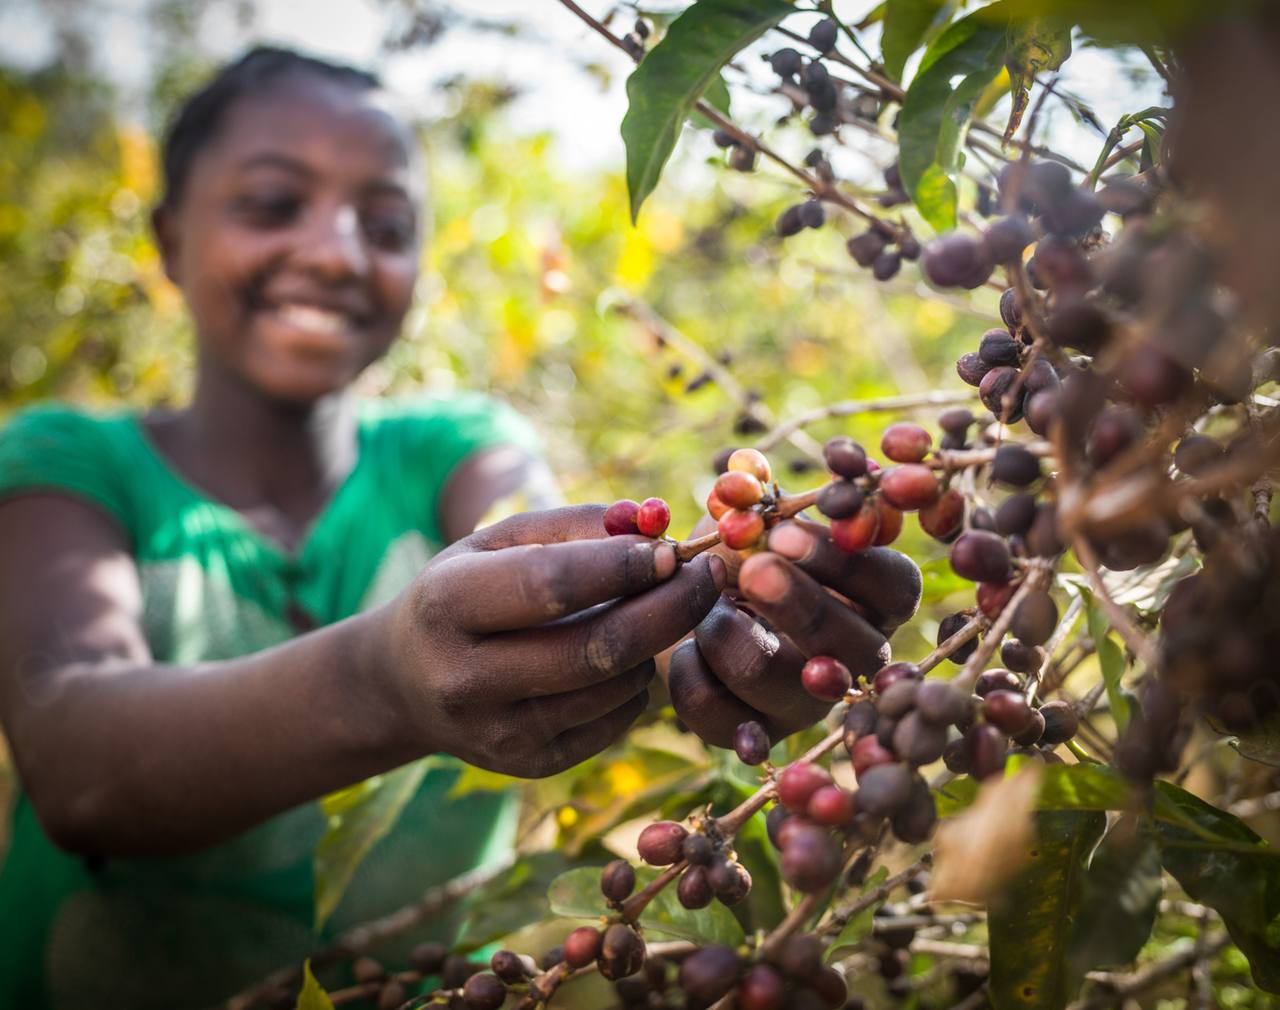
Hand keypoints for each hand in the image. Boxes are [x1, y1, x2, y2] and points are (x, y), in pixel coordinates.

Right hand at [381, 505, 724, 776]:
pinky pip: (613, 723)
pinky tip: (625, 657)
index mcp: (448, 605)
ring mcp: (496, 732)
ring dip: (655, 645)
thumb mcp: (498, 542)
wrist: (406, 681)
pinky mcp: (526, 765)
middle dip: (668, 608)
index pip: (551, 586)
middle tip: (708, 576)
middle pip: (596, 648)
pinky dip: (637, 684)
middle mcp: (465, 678)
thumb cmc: (466, 591)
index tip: (673, 549)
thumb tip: (657, 524)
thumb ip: (575, 526)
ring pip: (614, 688)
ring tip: (656, 611)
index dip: (623, 566)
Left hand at [668, 518, 920, 747]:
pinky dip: (687, 666)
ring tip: (705, 607)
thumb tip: (754, 518)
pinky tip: (686, 646)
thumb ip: (760, 518)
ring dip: (723, 629)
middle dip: (796, 603)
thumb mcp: (750, 525)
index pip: (894, 588)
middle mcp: (853, 659)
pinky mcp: (755, 734)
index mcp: (872, 600)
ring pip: (774, 678)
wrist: (679, 606)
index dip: (845, 563)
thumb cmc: (734, 554)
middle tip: (751, 567)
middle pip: (853, 647)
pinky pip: (716, 710)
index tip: (784, 533)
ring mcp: (808, 705)